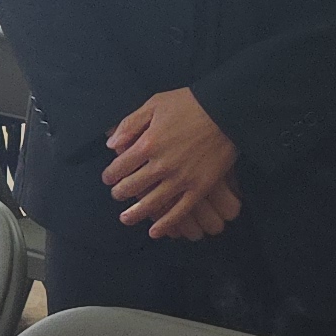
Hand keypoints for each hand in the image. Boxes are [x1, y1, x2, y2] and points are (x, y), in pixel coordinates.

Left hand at [103, 89, 240, 239]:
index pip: (120, 166)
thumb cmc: (190, 103)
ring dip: (135, 214)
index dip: (110, 175)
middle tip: (118, 195)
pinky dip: (165, 224)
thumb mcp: (155, 104)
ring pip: (151, 203)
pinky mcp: (200, 188)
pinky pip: (179, 212)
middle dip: (120, 193)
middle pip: (132, 187)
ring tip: (125, 218)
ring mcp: (181, 179)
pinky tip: (154, 232)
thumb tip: (111, 144)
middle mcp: (161, 165)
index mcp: (147, 143)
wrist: (226, 111)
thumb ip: (130, 124)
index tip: (108, 178)